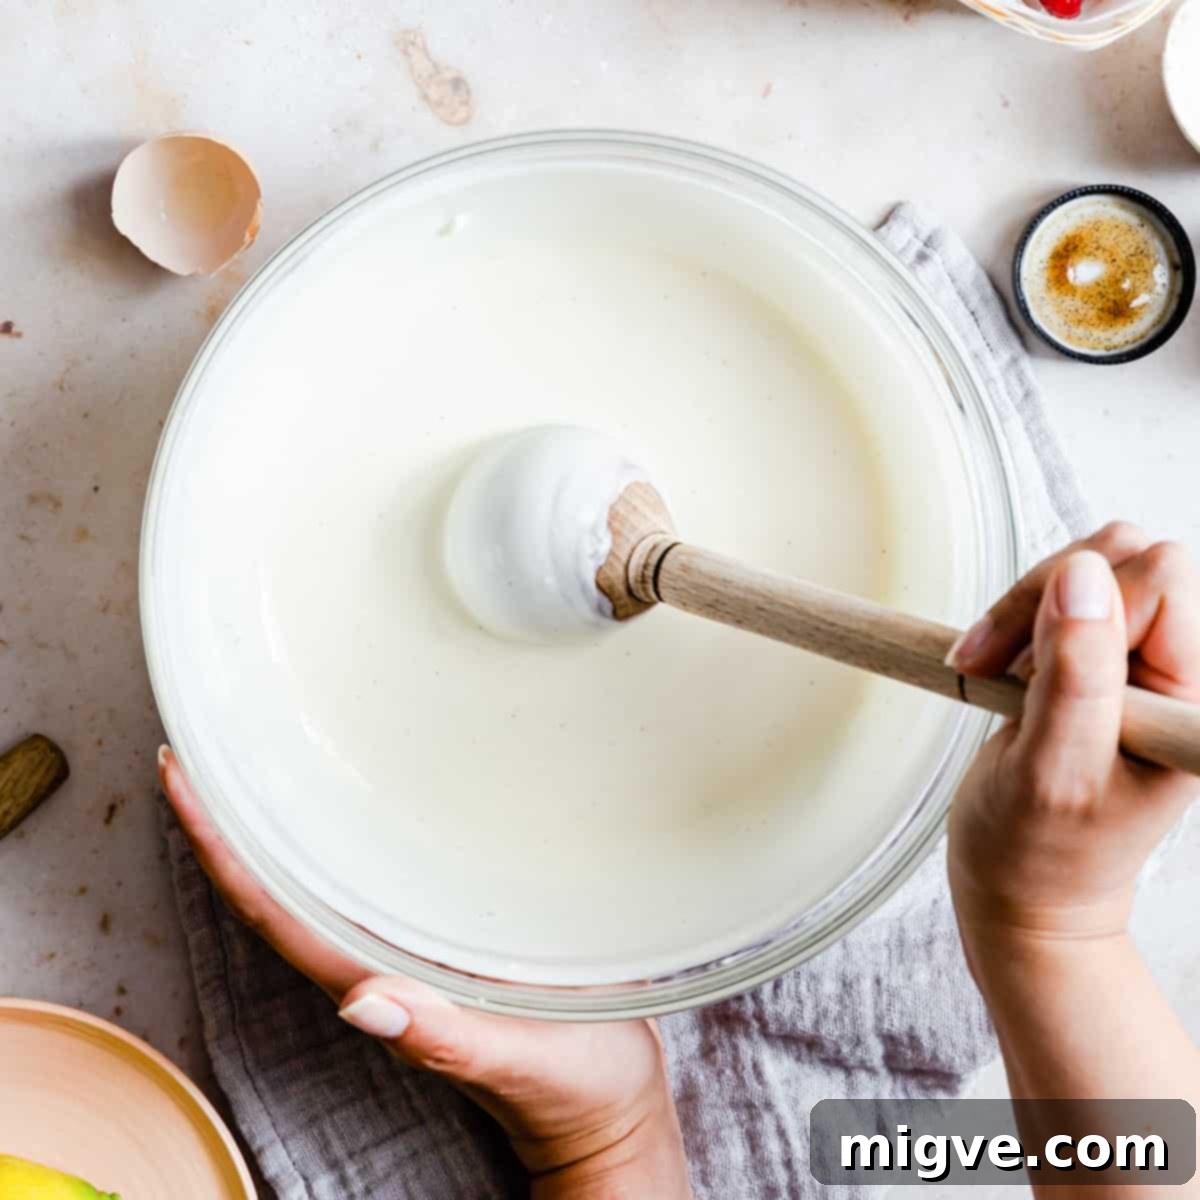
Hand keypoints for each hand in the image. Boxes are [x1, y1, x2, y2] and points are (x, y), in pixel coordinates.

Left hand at [159, 748, 692, 1198]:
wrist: (608, 1107)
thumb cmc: (571, 1087)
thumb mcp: (519, 1059)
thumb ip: (445, 1038)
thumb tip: (357, 1005)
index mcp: (381, 985)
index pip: (274, 911)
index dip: (220, 848)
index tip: (183, 780)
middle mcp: (380, 963)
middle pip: (279, 887)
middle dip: (232, 819)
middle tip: (202, 744)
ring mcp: (407, 954)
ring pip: (318, 881)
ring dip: (275, 825)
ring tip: (252, 758)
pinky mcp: (443, 944)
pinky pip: (370, 882)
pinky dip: (340, 838)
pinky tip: (351, 802)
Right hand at [946, 522, 1199, 943]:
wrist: (1023, 887)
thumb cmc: (1042, 853)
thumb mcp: (1054, 772)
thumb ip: (1075, 675)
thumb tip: (1082, 576)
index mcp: (1191, 699)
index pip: (1160, 578)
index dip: (1080, 604)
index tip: (1020, 666)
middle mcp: (1176, 671)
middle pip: (1123, 556)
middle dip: (1043, 597)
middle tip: (992, 665)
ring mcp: (1137, 661)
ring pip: (1087, 565)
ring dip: (1024, 608)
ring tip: (990, 669)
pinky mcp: (1098, 657)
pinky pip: (1060, 593)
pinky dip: (1015, 620)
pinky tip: (994, 668)